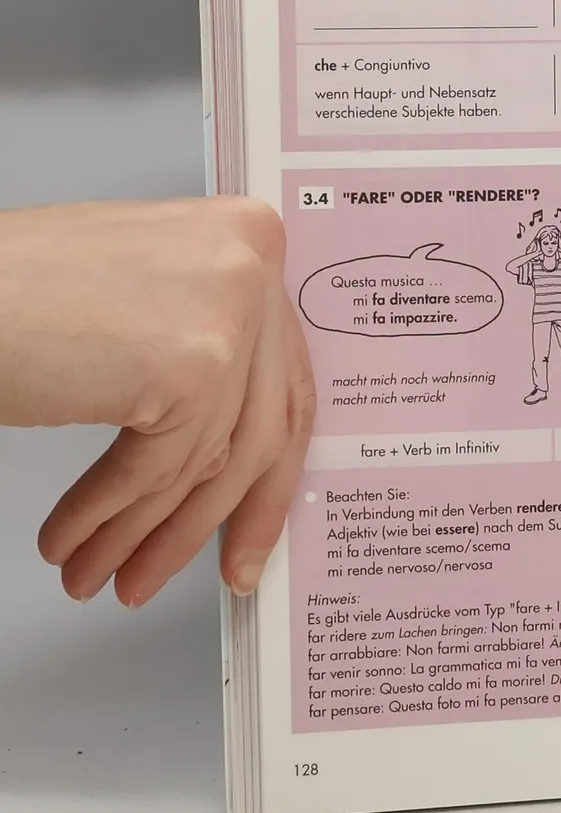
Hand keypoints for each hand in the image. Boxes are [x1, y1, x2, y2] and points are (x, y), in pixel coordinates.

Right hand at [0, 197, 313, 606]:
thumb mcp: (143, 299)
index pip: (282, 377)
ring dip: (146, 532)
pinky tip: (74, 544)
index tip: (250, 531)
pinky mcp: (188, 365)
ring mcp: (226, 313)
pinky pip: (155, 469)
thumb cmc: (12, 289)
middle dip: (215, 517)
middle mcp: (250, 265)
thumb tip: (230, 442)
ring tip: (105, 574)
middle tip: (196, 571)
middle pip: (257, 425)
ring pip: (203, 458)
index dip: (267, 469)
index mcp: (247, 238)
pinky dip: (109, 516)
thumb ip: (200, 346)